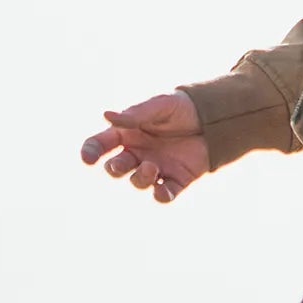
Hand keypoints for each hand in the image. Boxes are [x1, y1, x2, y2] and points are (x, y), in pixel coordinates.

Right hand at [81, 92, 209, 202]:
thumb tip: (105, 115)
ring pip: (137, 182)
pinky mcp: (176, 179)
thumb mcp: (159, 106)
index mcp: (128, 133)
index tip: (88, 157)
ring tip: (151, 167)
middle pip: (115, 168)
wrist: (214, 117)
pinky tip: (161, 191)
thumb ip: (135, 114)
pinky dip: (161, 196)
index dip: (90, 152)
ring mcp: (156, 167)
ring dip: (140, 178)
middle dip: (115, 169)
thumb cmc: (181, 108)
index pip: (101, 145)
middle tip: (123, 163)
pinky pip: (164, 194)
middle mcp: (138, 153)